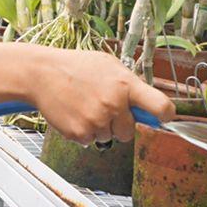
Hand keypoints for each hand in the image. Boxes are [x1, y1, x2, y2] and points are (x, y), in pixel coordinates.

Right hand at [0, 43, 175, 146]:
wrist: (41, 73)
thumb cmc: (77, 67)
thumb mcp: (108, 65)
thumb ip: (131, 84)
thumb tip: (151, 104)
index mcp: (126, 85)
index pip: (161, 107)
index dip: (165, 116)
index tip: (162, 117)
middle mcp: (114, 104)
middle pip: (130, 132)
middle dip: (119, 124)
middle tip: (102, 106)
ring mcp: (97, 120)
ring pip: (108, 137)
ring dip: (99, 127)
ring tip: (83, 105)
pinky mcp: (80, 133)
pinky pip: (90, 141)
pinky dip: (83, 131)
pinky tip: (73, 113)